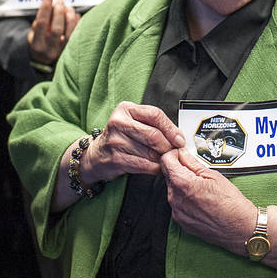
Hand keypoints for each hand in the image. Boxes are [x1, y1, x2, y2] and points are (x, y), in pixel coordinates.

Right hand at [27, 0, 79, 64]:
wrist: (44, 62)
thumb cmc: (38, 43)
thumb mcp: (33, 34)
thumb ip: (40, 20)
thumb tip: (52, 4)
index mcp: (37, 44)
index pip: (42, 23)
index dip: (46, 7)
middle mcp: (49, 50)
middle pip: (57, 28)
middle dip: (59, 11)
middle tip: (60, 0)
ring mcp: (62, 52)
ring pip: (70, 32)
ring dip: (70, 16)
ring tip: (68, 6)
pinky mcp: (72, 52)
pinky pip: (77, 35)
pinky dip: (78, 23)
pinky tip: (75, 14)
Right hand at [50, 102, 185, 211]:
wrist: (96, 155)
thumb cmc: (120, 137)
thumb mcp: (132, 122)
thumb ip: (152, 123)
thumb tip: (178, 136)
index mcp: (125, 109)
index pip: (154, 114)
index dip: (171, 128)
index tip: (180, 139)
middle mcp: (118, 122)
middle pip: (153, 135)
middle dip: (168, 146)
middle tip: (176, 152)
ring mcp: (115, 141)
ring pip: (150, 152)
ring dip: (163, 159)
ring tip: (167, 160)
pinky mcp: (115, 158)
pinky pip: (143, 165)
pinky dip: (155, 168)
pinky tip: (158, 168)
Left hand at [160, 147, 253, 251]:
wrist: (240, 228)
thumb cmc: (231, 203)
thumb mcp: (214, 175)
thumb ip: (193, 163)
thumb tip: (183, 154)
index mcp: (182, 183)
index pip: (165, 160)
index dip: (174, 155)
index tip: (181, 155)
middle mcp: (175, 198)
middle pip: (168, 175)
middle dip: (179, 170)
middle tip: (196, 172)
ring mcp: (177, 211)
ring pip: (172, 190)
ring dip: (182, 185)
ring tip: (201, 188)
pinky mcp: (181, 221)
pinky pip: (177, 204)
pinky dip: (184, 199)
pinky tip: (200, 200)